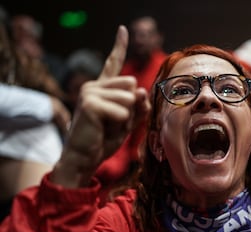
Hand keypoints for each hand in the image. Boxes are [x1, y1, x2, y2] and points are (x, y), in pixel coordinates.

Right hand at [51, 25, 150, 187]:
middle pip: (132, 84)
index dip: (118, 46)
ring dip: (126, 118)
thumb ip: (139, 106)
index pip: (112, 63)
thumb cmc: (104, 139)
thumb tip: (140, 89)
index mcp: (102, 88)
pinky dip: (121, 124)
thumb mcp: (128, 122)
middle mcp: (94, 85)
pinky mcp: (90, 102)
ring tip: (108, 126)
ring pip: (129, 98)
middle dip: (131, 107)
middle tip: (114, 121)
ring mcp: (90, 91)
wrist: (85, 158)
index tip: (122, 29)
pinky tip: (103, 129)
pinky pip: (123, 111)